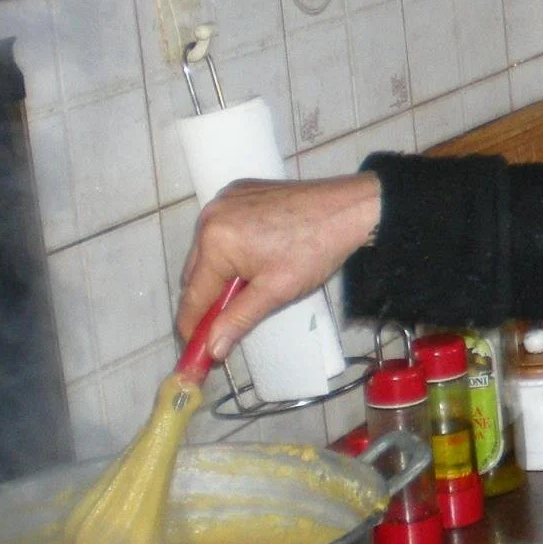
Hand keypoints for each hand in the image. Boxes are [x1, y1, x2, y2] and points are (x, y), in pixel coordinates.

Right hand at [176, 173, 382, 359]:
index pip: (193, 295)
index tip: (197, 351)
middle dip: (209, 300)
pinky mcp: (240, 192)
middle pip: (196, 273)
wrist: (349, 208)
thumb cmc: (315, 249)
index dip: (193, 326)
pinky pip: (222, 229)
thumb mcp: (276, 291)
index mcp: (215, 241)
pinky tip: (254, 259)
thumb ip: (238, 320)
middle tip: (227, 323)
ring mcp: (225, 200)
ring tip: (248, 289)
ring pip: (208, 251)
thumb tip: (211, 349)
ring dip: (220, 274)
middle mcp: (211, 216)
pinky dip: (230, 248)